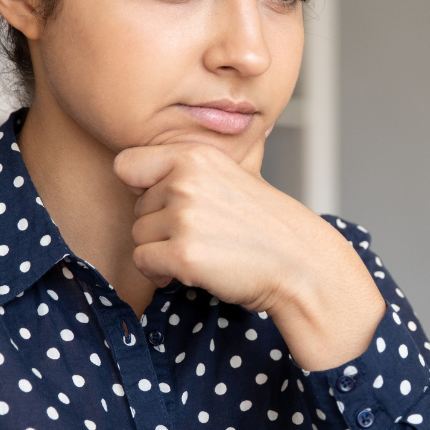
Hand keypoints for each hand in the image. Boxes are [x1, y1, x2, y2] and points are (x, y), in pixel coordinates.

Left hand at [113, 132, 383, 369]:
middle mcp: (186, 180)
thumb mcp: (233, 176)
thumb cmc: (268, 226)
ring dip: (162, 251)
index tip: (167, 203)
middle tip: (202, 236)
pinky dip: (161, 273)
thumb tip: (135, 166)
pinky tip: (193, 271)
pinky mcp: (183, 253)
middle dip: (160, 226)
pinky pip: (143, 263)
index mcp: (196, 156)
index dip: (142, 188)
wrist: (301, 263)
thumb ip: (189, 169)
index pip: (128, 164)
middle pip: (136, 208)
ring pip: (139, 236)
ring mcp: (184, 217)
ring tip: (201, 253)